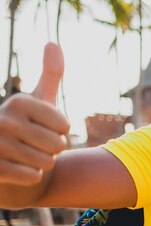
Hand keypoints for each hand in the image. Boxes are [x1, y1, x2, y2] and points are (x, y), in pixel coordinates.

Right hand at [0, 43, 69, 184]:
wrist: (4, 158)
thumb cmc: (28, 127)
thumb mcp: (40, 101)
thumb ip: (50, 75)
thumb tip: (53, 43)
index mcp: (19, 101)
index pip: (65, 126)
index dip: (61, 132)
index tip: (43, 128)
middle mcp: (3, 119)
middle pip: (57, 145)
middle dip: (52, 150)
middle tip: (34, 144)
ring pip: (46, 162)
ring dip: (42, 164)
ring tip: (26, 156)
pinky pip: (33, 177)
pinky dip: (31, 177)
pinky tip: (18, 169)